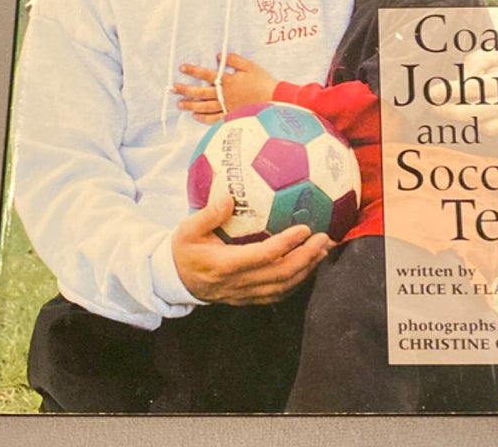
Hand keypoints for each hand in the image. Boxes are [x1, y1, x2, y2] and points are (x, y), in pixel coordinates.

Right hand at [171, 195, 330, 304]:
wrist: (173, 281)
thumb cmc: (183, 250)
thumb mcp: (187, 229)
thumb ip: (208, 214)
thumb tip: (229, 197)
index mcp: (225, 265)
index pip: (264, 256)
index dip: (287, 243)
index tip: (305, 228)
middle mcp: (238, 283)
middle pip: (281, 274)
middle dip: (307, 258)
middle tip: (324, 239)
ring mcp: (244, 294)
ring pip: (283, 287)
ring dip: (306, 270)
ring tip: (323, 251)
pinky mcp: (247, 299)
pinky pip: (277, 294)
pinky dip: (297, 281)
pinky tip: (307, 266)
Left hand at [174, 53, 277, 122]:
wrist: (275, 99)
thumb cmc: (263, 81)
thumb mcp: (250, 66)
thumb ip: (233, 60)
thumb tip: (218, 56)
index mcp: (227, 81)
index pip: (206, 74)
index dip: (193, 71)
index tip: (182, 68)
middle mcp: (224, 95)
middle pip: (201, 92)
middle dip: (185, 89)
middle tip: (172, 88)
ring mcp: (227, 107)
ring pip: (204, 107)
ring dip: (191, 105)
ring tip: (180, 104)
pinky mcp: (231, 116)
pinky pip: (214, 119)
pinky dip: (203, 118)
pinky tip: (195, 116)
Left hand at [427, 48, 497, 137]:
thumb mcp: (491, 55)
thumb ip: (474, 63)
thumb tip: (461, 80)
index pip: (474, 87)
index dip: (451, 91)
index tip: (432, 93)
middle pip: (477, 112)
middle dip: (451, 111)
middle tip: (435, 107)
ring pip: (487, 128)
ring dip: (469, 121)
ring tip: (460, 110)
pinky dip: (484, 128)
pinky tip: (477, 118)